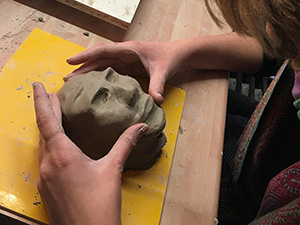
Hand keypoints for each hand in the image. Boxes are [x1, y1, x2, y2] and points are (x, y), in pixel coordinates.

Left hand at [33, 82, 147, 224]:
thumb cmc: (100, 204)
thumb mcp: (113, 169)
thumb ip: (125, 144)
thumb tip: (140, 126)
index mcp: (62, 155)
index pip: (47, 121)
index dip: (41, 101)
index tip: (38, 86)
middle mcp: (48, 164)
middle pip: (44, 131)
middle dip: (46, 111)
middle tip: (50, 96)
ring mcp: (44, 177)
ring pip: (43, 145)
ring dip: (48, 129)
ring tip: (55, 117)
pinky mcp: (45, 187)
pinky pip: (44, 159)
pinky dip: (50, 145)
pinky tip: (59, 146)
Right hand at [65, 41, 182, 104]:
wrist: (176, 55)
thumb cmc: (169, 58)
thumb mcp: (163, 71)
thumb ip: (158, 85)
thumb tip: (156, 101)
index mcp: (129, 50)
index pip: (103, 51)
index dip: (86, 56)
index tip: (70, 61)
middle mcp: (123, 54)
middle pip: (98, 59)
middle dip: (82, 68)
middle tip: (66, 79)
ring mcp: (124, 60)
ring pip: (102, 65)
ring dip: (88, 73)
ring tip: (74, 83)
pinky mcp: (127, 67)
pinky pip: (109, 71)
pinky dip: (99, 77)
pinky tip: (92, 86)